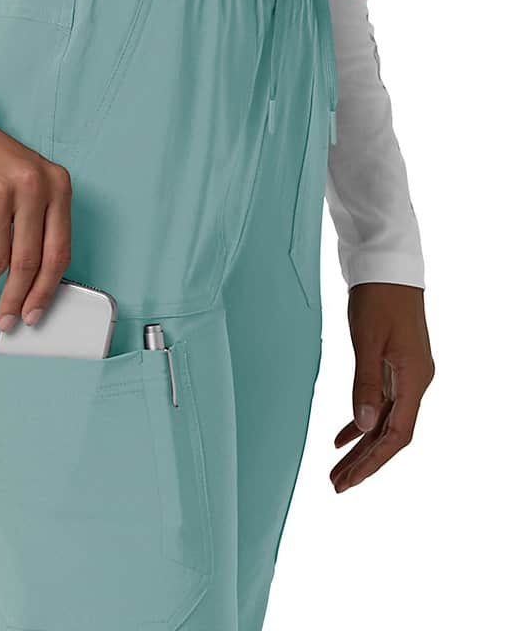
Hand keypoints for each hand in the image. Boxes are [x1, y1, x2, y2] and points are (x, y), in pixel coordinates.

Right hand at [0, 121, 72, 331]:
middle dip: (17, 300)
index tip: (36, 311)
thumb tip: (37, 280)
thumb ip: (42, 221)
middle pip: (29, 263)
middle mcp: (32, 188)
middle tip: (8, 320)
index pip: (59, 251)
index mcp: (57, 185)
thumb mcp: (32, 179)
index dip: (48, 290)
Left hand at [330, 282, 434, 492]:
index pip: (397, 434)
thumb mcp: (367, 340)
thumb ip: (364, 383)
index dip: (374, 460)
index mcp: (414, 378)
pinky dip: (360, 420)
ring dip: (361, 445)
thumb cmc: (378, 299)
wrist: (387, 268)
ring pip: (384, 421)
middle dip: (365, 461)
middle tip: (337, 484)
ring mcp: (404, 374)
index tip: (350, 480)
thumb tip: (364, 426)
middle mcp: (414, 381)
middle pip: (391, 434)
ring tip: (337, 468)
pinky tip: (342, 436)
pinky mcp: (392, 365)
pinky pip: (379, 403)